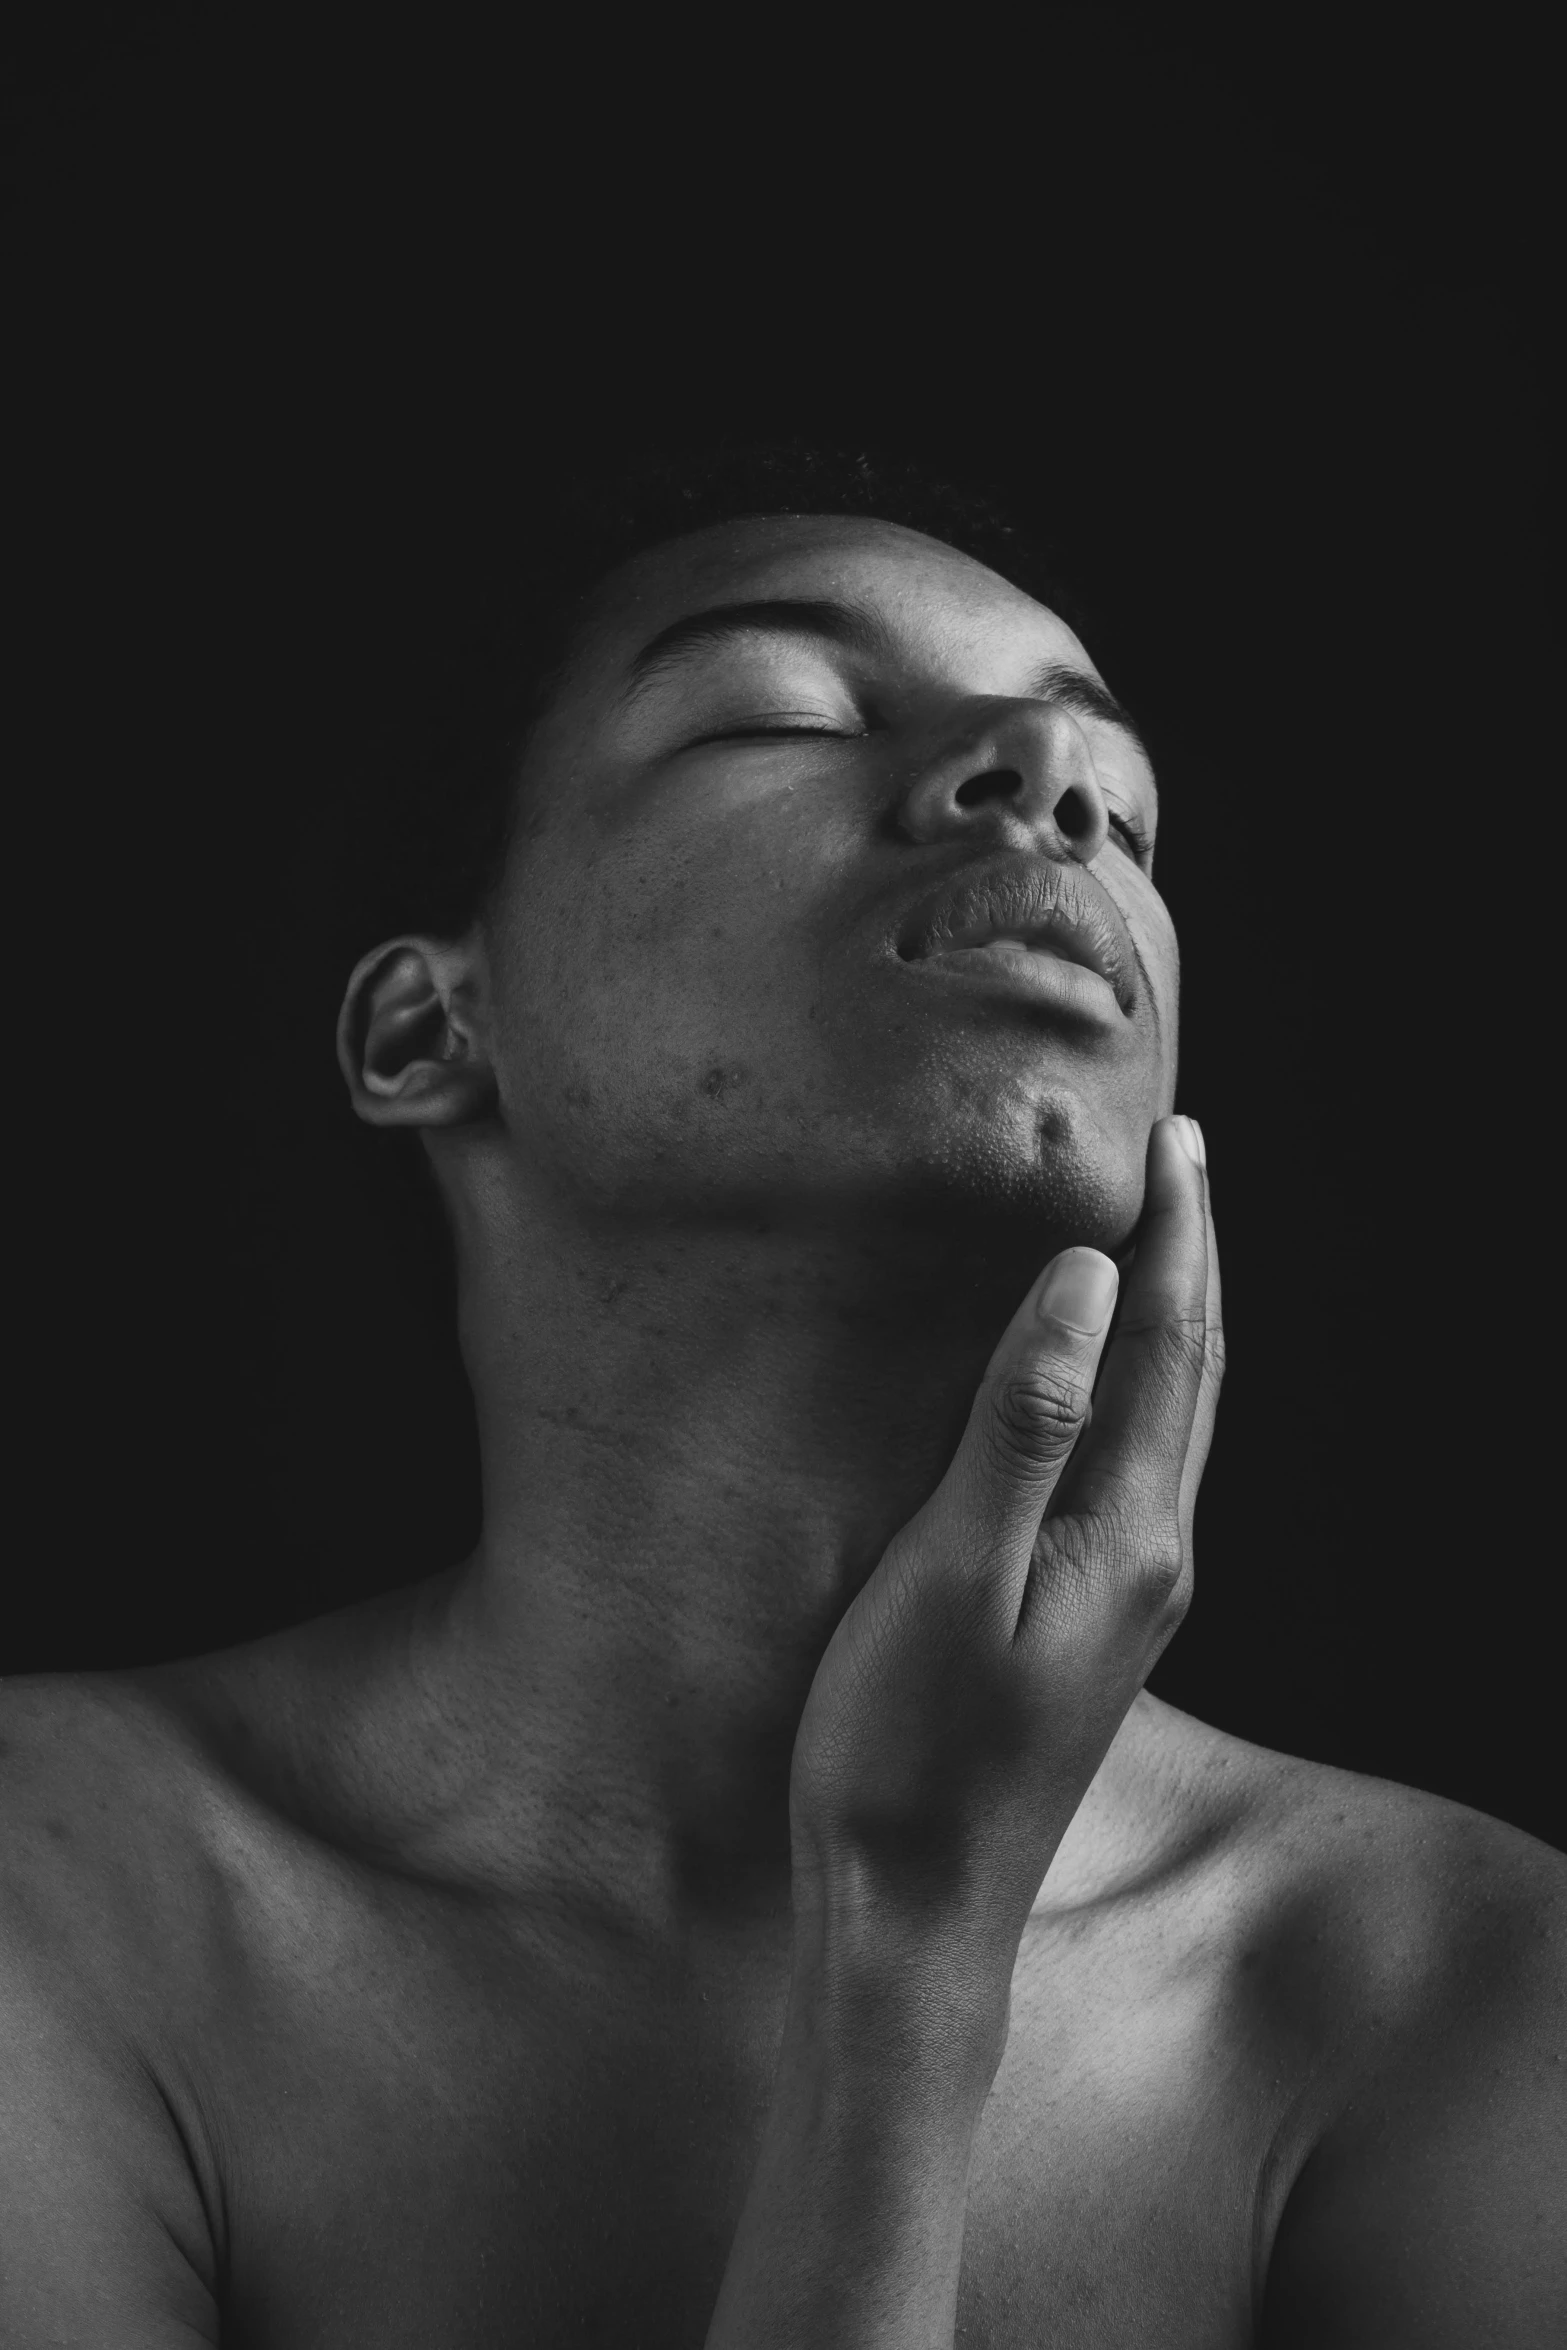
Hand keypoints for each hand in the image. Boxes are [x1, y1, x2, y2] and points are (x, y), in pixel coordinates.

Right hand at [788, 1113, 1222, 1988]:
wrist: (914, 1917)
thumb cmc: (907, 1751)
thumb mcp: (951, 1575)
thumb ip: (1022, 1425)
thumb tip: (1091, 1282)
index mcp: (1133, 1535)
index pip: (1177, 1344)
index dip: (1177, 1233)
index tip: (1172, 1133)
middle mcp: (1158, 1560)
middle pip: (1198, 1374)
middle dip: (1192, 1258)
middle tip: (1176, 1153)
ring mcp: (1132, 1600)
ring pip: (1177, 1423)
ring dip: (1172, 1319)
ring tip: (1150, 1240)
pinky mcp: (1091, 1626)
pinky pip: (1136, 1470)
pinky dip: (1135, 1389)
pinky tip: (1096, 1383)